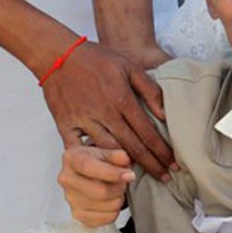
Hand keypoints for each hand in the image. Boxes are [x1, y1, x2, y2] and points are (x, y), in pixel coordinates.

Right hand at [42, 41, 175, 179]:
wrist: (57, 53)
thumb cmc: (97, 59)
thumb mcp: (130, 67)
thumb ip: (150, 90)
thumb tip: (164, 115)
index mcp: (122, 100)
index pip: (147, 133)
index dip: (162, 152)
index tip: (174, 166)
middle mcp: (104, 113)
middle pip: (132, 147)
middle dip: (151, 165)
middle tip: (166, 178)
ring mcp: (84, 120)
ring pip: (108, 151)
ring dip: (125, 167)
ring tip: (142, 178)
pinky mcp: (65, 124)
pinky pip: (79, 148)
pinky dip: (91, 161)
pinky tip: (103, 171)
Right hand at [58, 146, 134, 227]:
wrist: (91, 171)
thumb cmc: (99, 160)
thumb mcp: (108, 149)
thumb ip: (117, 154)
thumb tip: (124, 159)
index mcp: (72, 158)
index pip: (89, 168)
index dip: (112, 173)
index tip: (129, 175)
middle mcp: (66, 179)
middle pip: (101, 192)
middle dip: (120, 187)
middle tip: (124, 181)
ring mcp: (70, 199)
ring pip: (107, 206)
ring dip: (119, 199)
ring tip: (116, 189)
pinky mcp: (78, 215)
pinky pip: (106, 219)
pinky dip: (114, 211)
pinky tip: (111, 200)